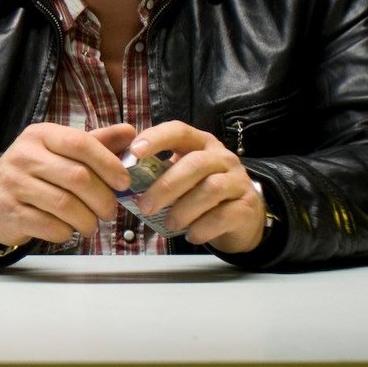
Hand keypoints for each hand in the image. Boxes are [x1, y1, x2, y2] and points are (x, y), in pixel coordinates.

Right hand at [0, 123, 135, 246]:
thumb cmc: (35, 174)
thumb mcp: (59, 152)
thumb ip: (95, 143)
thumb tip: (130, 132)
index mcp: (40, 135)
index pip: (80, 143)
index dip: (109, 163)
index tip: (124, 183)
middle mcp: (24, 155)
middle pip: (78, 177)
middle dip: (103, 200)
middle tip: (109, 212)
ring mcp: (13, 183)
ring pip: (66, 205)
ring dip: (87, 221)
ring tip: (90, 224)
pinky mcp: (9, 211)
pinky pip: (50, 226)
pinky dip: (66, 232)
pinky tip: (66, 229)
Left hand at [129, 122, 266, 252]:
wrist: (242, 216)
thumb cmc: (200, 191)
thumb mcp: (180, 175)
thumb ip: (156, 172)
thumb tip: (120, 177)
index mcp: (201, 143)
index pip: (179, 131)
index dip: (157, 138)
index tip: (135, 152)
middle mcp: (222, 157)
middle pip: (195, 164)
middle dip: (166, 186)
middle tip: (145, 206)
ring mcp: (238, 181)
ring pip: (211, 189)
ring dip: (184, 209)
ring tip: (169, 224)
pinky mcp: (247, 207)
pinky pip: (224, 216)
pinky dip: (202, 227)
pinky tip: (190, 235)